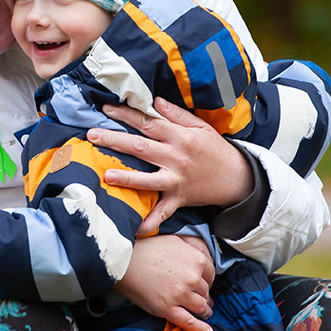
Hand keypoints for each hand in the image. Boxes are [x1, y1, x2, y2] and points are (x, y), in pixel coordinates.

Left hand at [87, 97, 252, 234]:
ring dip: (128, 178)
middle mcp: (176, 157)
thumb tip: (154, 101)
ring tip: (107, 175)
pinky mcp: (179, 198)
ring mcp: (177, 180)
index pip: (148, 122)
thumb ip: (176, 114)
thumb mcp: (200, 127)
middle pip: (141, 147)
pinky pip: (163, 212)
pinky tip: (135, 228)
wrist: (238, 178)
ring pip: (149, 179)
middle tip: (92, 135)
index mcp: (180, 136)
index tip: (104, 109)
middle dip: (115, 140)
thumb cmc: (215, 149)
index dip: (125, 114)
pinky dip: (151, 221)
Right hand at [116, 234, 215, 330]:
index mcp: (196, 260)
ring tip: (203, 312)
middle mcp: (192, 278)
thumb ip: (192, 249)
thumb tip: (202, 255)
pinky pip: (189, 322)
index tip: (203, 284)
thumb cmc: (145, 248)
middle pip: (206, 292)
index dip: (207, 281)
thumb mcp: (174, 240)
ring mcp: (181, 294)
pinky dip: (200, 328)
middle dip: (204, 295)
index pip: (211, 276)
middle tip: (201, 298)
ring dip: (204, 311)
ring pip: (201, 307)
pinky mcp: (168, 308)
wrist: (122, 259)